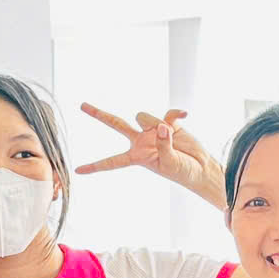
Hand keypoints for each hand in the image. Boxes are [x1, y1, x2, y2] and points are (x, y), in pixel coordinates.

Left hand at [76, 103, 225, 207]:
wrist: (200, 167)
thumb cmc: (183, 172)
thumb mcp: (170, 163)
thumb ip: (163, 144)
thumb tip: (160, 126)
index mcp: (137, 157)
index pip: (112, 161)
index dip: (95, 166)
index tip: (78, 171)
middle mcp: (141, 141)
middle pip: (116, 124)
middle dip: (99, 115)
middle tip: (82, 105)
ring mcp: (154, 130)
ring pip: (144, 116)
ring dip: (155, 123)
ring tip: (170, 135)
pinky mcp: (169, 122)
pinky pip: (168, 113)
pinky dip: (176, 114)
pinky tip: (185, 115)